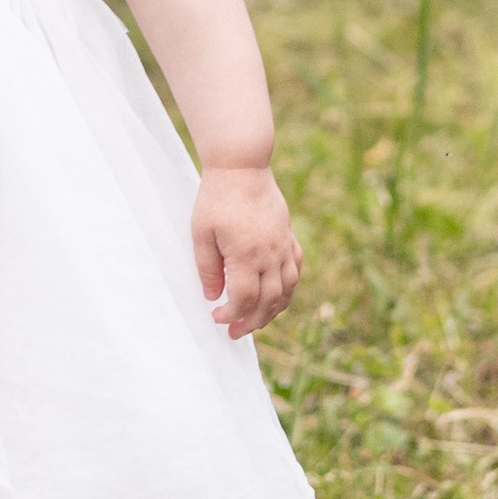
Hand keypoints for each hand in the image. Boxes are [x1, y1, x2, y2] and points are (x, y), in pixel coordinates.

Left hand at [192, 165, 299, 340]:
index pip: (245, 299)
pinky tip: (277, 294)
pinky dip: (289, 287)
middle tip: (235, 331)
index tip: (217, 318)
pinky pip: (296, 269)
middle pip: (269, 301)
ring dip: (273, 310)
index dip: (232, 315)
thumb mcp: (201, 234)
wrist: (242, 166)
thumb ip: (207, 268)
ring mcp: (283, 245)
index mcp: (247, 254)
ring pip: (288, 289)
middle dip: (253, 321)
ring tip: (256, 319)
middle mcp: (270, 254)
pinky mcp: (288, 235)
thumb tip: (213, 297)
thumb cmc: (216, 198)